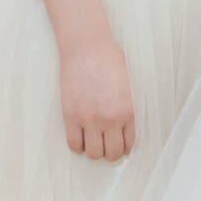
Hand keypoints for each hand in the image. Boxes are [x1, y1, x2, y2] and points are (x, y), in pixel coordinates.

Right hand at [59, 35, 135, 161]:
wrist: (86, 47)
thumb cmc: (109, 59)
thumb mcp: (129, 83)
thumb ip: (128, 105)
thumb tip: (126, 122)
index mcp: (128, 111)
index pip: (129, 144)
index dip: (125, 148)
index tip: (121, 145)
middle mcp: (109, 119)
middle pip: (112, 154)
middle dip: (110, 153)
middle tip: (107, 145)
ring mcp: (89, 119)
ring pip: (93, 153)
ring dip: (94, 150)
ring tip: (93, 141)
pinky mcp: (71, 116)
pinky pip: (74, 144)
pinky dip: (78, 146)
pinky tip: (81, 138)